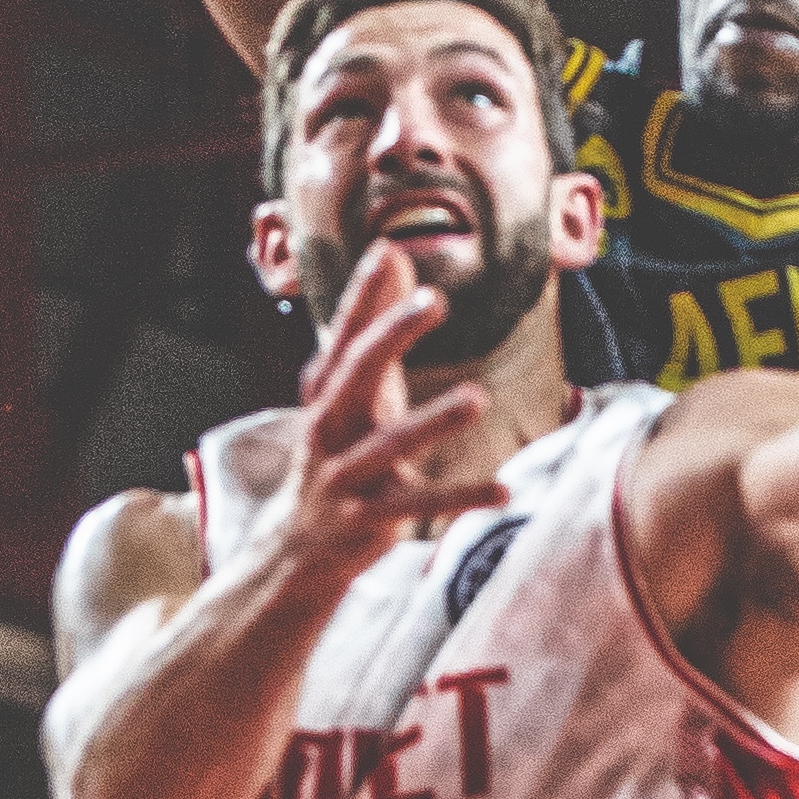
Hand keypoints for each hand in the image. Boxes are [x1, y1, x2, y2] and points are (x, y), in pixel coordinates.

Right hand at [271, 239, 507, 587]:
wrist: (295, 548)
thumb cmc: (338, 456)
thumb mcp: (354, 392)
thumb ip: (375, 327)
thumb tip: (393, 254)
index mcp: (327, 395)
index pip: (343, 336)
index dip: (362, 296)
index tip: (385, 250)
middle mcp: (327, 428)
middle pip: (354, 374)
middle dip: (391, 336)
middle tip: (434, 301)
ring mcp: (343, 476)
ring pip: (388, 444)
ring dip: (432, 420)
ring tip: (478, 397)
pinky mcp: (365, 519)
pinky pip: (418, 503)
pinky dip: (460, 497)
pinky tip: (503, 490)